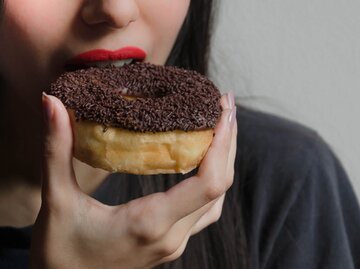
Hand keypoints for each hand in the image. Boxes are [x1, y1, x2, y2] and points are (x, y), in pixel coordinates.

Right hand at [30, 92, 236, 268]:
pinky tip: (205, 161)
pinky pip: (205, 210)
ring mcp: (175, 242)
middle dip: (228, 142)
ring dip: (223, 161)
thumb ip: (56, 150)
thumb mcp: (56, 200)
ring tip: (220, 126)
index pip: (209, 183)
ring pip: (216, 199)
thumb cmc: (58, 252)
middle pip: (220, 186)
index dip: (223, 144)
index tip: (222, 109)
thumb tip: (52, 103)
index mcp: (150, 223)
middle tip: (223, 104)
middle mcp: (172, 235)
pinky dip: (212, 181)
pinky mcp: (171, 243)